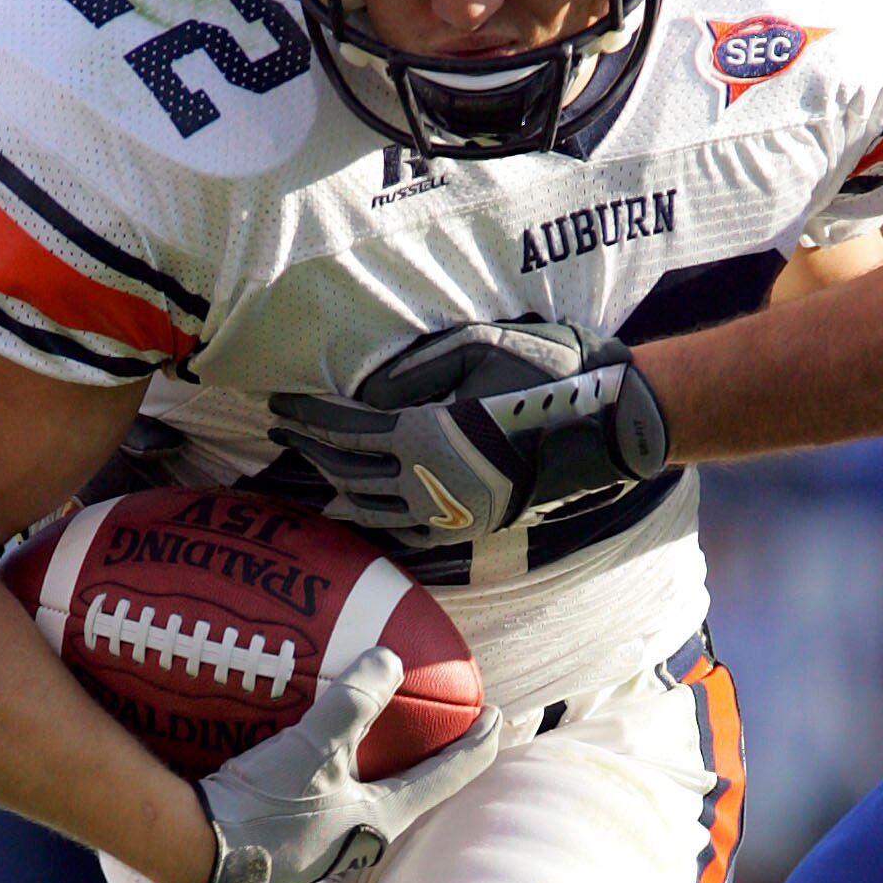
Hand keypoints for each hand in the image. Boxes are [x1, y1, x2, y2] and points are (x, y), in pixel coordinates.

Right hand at [171, 648, 501, 882]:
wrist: (198, 848)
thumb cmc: (265, 808)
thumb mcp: (316, 749)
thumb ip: (356, 703)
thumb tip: (390, 659)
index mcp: (382, 820)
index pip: (447, 778)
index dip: (477, 745)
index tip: (498, 715)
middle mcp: (361, 834)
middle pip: (415, 784)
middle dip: (434, 751)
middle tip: (450, 717)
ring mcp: (326, 834)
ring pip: (371, 785)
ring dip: (385, 754)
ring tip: (389, 720)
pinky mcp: (291, 826)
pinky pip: (330, 782)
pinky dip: (340, 755)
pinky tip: (321, 730)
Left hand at [270, 321, 668, 543]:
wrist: (606, 424)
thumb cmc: (543, 373)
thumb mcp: (472, 350)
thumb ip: (410, 372)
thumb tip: (363, 392)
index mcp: (420, 434)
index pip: (342, 428)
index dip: (305, 415)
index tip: (276, 402)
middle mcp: (425, 482)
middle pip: (346, 469)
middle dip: (307, 448)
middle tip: (279, 430)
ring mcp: (448, 511)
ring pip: (370, 508)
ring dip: (333, 487)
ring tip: (310, 470)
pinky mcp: (470, 525)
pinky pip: (405, 532)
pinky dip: (372, 523)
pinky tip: (358, 512)